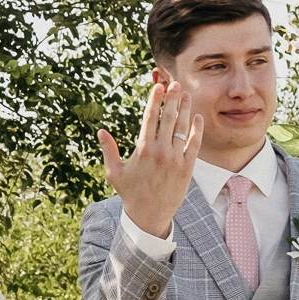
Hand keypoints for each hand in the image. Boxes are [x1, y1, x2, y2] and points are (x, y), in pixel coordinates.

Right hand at [97, 72, 203, 239]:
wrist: (149, 216)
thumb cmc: (130, 193)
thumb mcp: (114, 172)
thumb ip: (109, 150)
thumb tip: (100, 131)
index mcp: (142, 150)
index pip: (149, 119)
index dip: (155, 101)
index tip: (158, 87)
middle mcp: (160, 152)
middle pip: (168, 118)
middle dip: (172, 99)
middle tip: (176, 84)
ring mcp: (175, 159)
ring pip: (182, 128)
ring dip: (185, 109)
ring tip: (187, 95)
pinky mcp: (187, 168)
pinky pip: (194, 144)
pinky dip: (197, 130)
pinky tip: (198, 117)